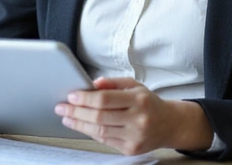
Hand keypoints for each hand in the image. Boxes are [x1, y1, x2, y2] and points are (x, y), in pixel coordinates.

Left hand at [54, 77, 212, 155]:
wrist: (169, 125)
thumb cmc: (148, 103)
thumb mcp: (134, 85)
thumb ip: (113, 83)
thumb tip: (92, 84)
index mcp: (139, 100)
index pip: (105, 99)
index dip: (85, 98)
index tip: (71, 95)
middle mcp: (138, 119)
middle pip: (99, 117)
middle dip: (76, 112)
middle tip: (61, 107)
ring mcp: (135, 137)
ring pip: (99, 131)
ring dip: (79, 124)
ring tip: (66, 117)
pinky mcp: (131, 149)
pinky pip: (105, 140)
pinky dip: (90, 132)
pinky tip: (81, 125)